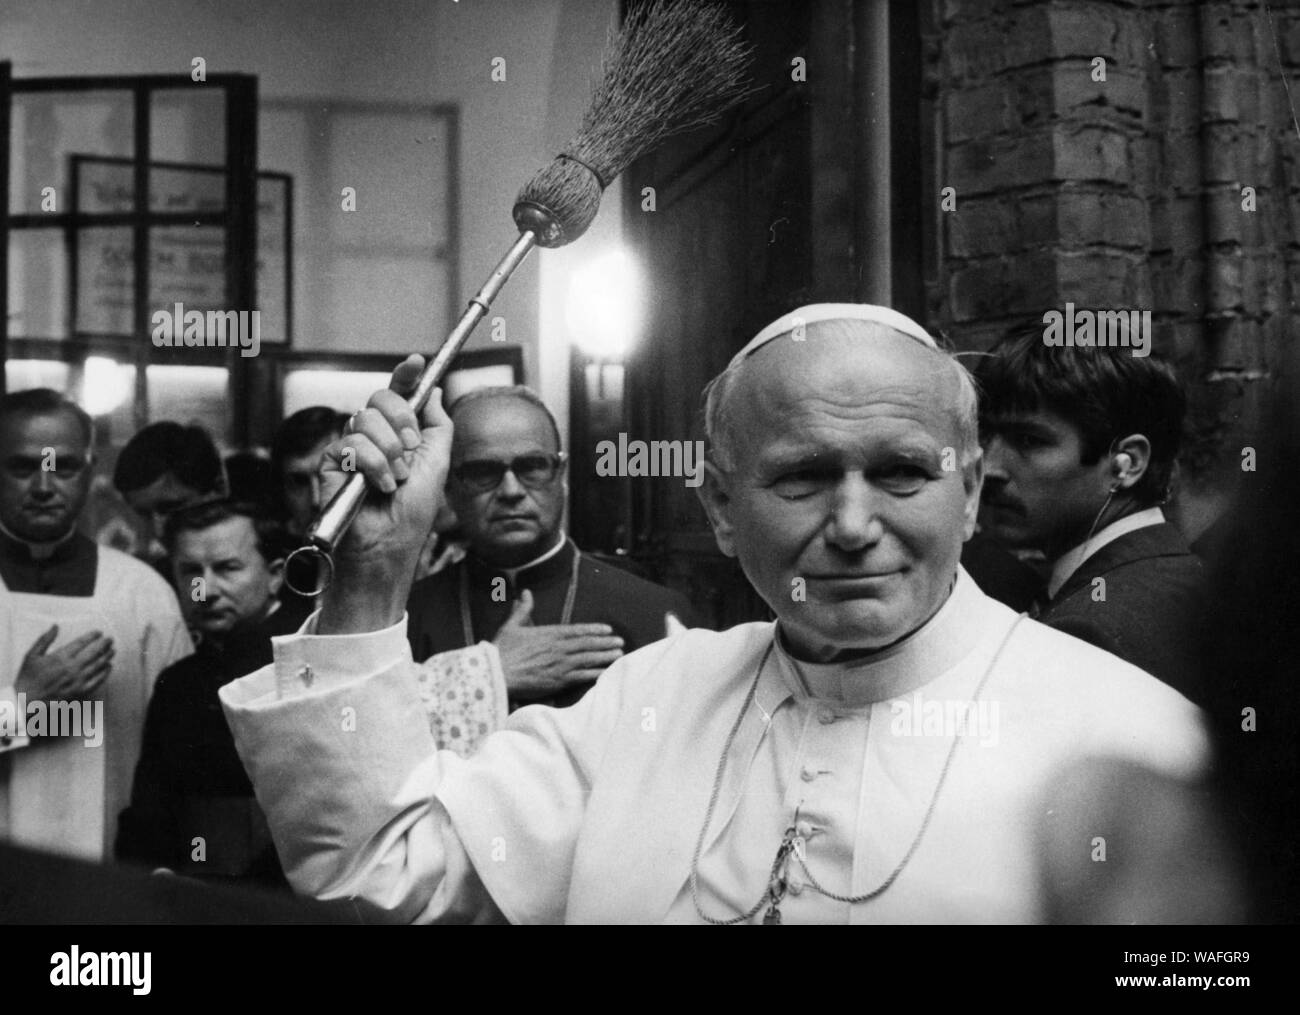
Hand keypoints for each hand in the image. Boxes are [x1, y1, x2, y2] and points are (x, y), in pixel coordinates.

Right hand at [15, 625, 113, 702]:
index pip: (81, 643)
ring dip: (107, 657)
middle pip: (93, 653)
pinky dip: (105, 673)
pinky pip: (97, 681)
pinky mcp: (79, 691)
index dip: (92, 636)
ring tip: (112, 650)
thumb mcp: (32, 655)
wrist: (26, 700)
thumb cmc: (28, 676)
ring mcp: (76, 680)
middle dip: (104, 644)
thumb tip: (56, 626)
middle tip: (110, 639)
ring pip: (97, 666)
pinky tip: (109, 667)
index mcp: (59, 657)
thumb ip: (45, 639)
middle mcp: (70, 668)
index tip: (99, 632)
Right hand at [317, 355, 453, 634]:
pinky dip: (372, 465)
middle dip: (402, 419)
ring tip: (395, 480)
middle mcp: (373, 437)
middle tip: (412, 450)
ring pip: (366, 418)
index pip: (399, 395)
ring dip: (391, 452)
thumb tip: (435, 390)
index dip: (405, 375)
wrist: (389, 547)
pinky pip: (351, 443)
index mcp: (399, 435)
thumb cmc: (413, 513)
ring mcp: (351, 448)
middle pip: (381, 397)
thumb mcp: (438, 464)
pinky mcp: (332, 462)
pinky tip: (378, 487)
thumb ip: (438, 426)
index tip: (417, 361)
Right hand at [491, 591, 624, 700]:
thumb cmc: (502, 650)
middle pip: (587, 644)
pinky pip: (581, 677)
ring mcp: (560, 664)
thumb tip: (525, 593)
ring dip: (605, 656)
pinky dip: (594, 674)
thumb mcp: (512, 625)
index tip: (608, 629)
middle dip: (605, 642)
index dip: (594, 629)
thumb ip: (523, 609)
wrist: (497, 673)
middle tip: (620, 641)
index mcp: (549, 634)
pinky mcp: (558, 680)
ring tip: (618, 655)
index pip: (577, 630)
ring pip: (588, 659)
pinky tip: (605, 673)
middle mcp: (558, 648)